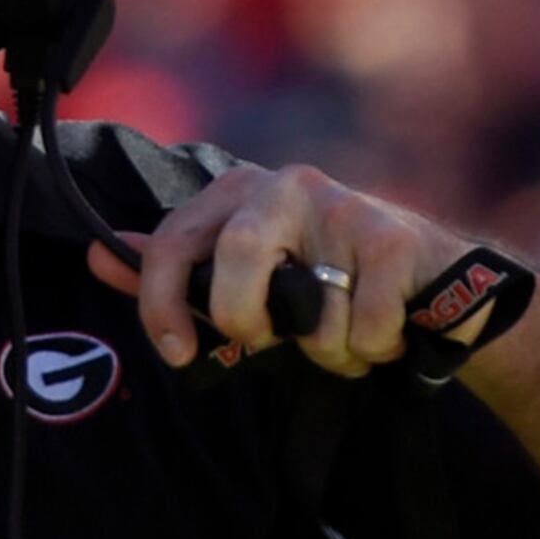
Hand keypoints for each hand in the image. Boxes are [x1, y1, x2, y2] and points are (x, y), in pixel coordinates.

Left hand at [85, 163, 470, 378]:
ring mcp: (343, 208)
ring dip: (331, 352)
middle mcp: (287, 185)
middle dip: (246, 319)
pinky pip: (360, 327)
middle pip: (236, 259)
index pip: (174, 241)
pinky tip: (389, 329)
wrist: (440, 283)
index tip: (178, 353)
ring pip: (308, 314)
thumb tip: (98, 256)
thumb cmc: (331, 283)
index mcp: (239, 192)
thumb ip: (180, 270)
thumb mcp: (249, 278)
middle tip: (268, 342)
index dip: (161, 303)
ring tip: (350, 336)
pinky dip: (374, 349)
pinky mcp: (392, 238)